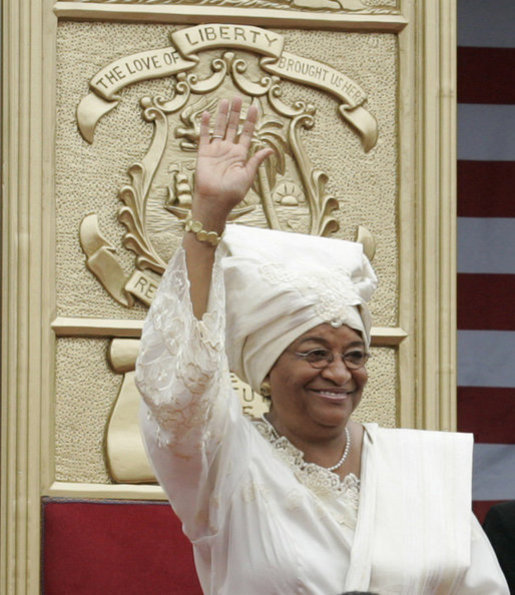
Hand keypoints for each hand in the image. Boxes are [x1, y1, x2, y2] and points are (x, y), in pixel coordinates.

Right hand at [192, 97, 272, 229]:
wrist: (215, 200)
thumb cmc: (232, 192)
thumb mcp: (248, 175)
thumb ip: (256, 160)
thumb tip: (270, 149)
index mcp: (240, 155)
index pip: (247, 133)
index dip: (251, 121)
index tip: (255, 107)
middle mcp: (228, 151)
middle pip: (233, 127)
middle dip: (236, 112)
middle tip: (239, 98)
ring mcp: (216, 151)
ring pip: (220, 128)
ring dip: (223, 115)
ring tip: (226, 100)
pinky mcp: (204, 154)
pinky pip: (204, 137)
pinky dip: (206, 126)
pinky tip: (208, 114)